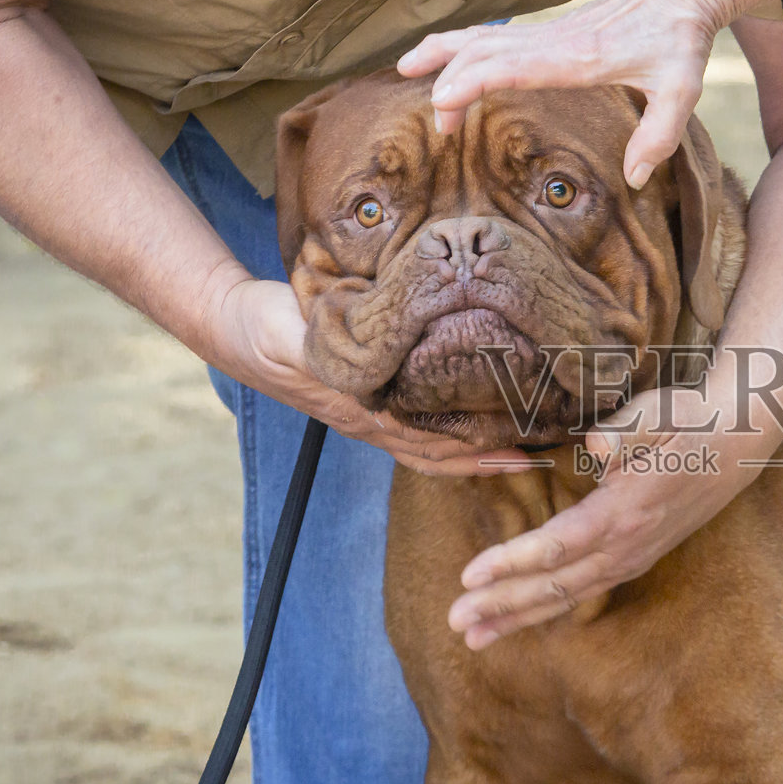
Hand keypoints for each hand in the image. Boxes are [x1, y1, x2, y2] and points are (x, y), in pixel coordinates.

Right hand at [207, 276, 531, 475]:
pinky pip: (420, 426)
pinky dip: (454, 433)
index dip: (477, 452)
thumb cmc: (270, 328)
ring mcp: (372, 414)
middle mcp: (374, 419)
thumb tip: (366, 370)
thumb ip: (329, 353)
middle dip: (492, 456)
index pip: (430, 443)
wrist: (238, 327)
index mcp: (364, 410)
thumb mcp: (297, 337)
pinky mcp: (372, 397)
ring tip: (527, 445)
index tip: (523, 452)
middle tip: (544, 453)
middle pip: (442, 452)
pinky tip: (481, 422)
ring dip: (479, 449)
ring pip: (434, 444)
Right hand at [396, 0, 775, 188]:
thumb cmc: (680, 41)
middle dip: (448, 81)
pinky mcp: (551, 34)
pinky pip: (495, 36)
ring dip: (444, 53)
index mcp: (576, 57)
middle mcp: (554, 42)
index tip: (442, 107)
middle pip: (482, 51)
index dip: (470, 83)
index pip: (509, 65)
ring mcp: (549, 34)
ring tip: (407, 70)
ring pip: (482, 36)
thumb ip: (659, 135)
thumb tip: (634, 178)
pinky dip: (464, 45)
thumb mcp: (681, 90)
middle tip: (436, 125)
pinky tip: (449, 58)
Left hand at [445, 374, 779, 647]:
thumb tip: (595, 443)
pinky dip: (543, 610)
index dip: (512, 562)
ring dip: (517, 618)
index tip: (468, 575)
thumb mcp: (661, 414)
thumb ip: (627, 429)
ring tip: (473, 638)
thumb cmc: (689, 421)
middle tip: (454, 622)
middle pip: (555, 585)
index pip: (558, 545)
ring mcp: (630, 559)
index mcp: (625, 512)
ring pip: (565, 598)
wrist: (737, 443)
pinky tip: (516, 620)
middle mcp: (626, 546)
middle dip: (502, 605)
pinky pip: (579, 593)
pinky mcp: (631, 560)